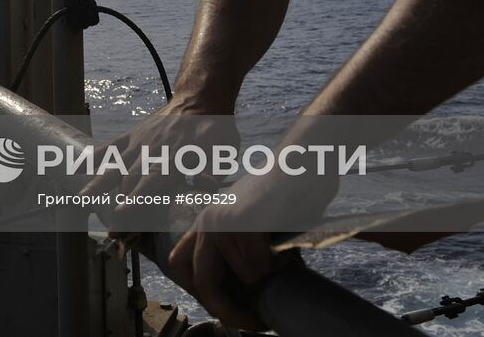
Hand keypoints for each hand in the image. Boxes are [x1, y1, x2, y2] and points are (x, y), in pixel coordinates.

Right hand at [81, 96, 238, 205]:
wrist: (199, 97)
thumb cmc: (214, 129)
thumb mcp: (223, 149)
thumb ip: (213, 169)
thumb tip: (206, 185)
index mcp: (175, 158)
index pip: (153, 182)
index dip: (138, 199)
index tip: (123, 214)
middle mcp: (152, 151)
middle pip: (131, 181)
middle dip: (120, 207)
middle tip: (113, 233)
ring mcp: (139, 143)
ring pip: (116, 166)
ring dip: (100, 184)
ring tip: (83, 200)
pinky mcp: (133, 135)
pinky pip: (111, 146)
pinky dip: (95, 157)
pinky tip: (78, 168)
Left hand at [169, 154, 338, 330]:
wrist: (302, 163)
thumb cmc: (284, 197)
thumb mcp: (251, 226)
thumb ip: (237, 252)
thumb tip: (239, 295)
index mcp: (205, 221)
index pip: (181, 264)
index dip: (198, 292)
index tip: (223, 311)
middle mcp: (207, 220)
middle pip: (202, 282)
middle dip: (226, 310)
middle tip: (251, 324)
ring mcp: (223, 221)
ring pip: (243, 277)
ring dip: (267, 276)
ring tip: (280, 257)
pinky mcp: (243, 224)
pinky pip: (260, 267)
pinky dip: (278, 265)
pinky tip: (285, 247)